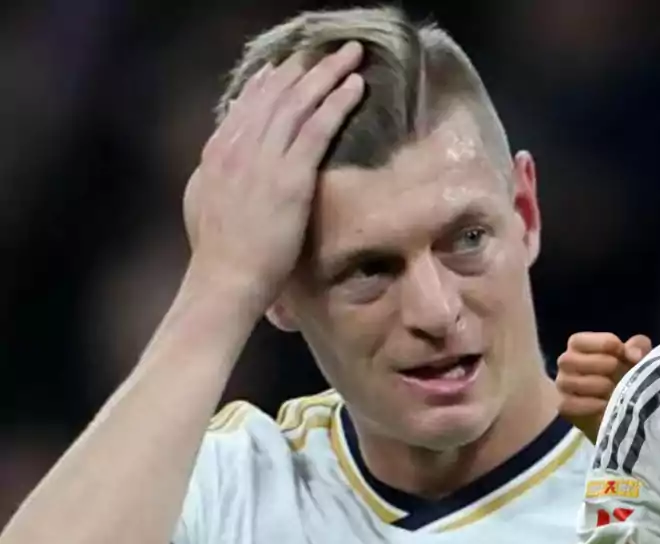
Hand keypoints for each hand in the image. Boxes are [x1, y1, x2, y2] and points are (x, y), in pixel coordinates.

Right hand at [182, 41, 364, 316]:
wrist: (225, 277)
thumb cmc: (218, 252)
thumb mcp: (203, 200)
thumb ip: (215, 169)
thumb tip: (224, 144)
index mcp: (218, 151)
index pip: (248, 104)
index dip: (272, 80)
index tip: (289, 64)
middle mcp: (239, 146)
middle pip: (276, 94)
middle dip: (306, 66)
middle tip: (331, 49)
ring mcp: (263, 159)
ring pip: (299, 103)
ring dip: (327, 74)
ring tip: (351, 56)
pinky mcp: (290, 176)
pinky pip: (318, 129)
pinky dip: (337, 103)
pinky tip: (355, 87)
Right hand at [557, 332, 651, 442]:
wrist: (622, 409)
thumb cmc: (626, 375)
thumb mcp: (636, 356)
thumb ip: (638, 347)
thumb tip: (634, 355)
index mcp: (579, 344)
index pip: (581, 340)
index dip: (607, 345)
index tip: (624, 354)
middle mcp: (566, 362)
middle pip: (572, 359)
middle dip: (603, 366)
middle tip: (620, 375)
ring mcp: (562, 385)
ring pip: (570, 382)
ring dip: (598, 386)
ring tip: (615, 392)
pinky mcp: (564, 407)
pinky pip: (569, 404)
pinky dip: (589, 406)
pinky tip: (605, 407)